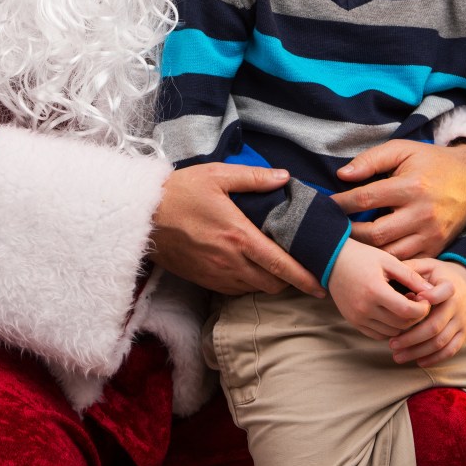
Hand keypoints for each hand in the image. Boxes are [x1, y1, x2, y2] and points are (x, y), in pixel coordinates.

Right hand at [149, 163, 323, 297]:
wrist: (143, 216)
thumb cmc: (181, 191)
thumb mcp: (217, 175)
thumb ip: (254, 179)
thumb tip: (284, 178)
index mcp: (239, 235)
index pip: (280, 264)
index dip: (304, 277)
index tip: (322, 284)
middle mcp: (230, 261)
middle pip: (272, 283)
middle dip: (290, 280)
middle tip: (301, 268)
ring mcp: (216, 274)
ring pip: (255, 289)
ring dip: (269, 281)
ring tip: (277, 267)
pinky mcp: (204, 280)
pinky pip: (235, 290)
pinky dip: (248, 283)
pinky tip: (249, 267)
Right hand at [327, 239, 432, 339]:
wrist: (332, 259)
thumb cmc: (362, 256)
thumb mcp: (388, 260)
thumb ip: (411, 276)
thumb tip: (433, 291)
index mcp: (375, 290)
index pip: (407, 311)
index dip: (422, 309)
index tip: (425, 299)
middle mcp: (364, 308)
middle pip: (401, 324)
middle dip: (415, 317)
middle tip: (417, 303)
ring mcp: (357, 317)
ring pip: (391, 333)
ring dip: (402, 324)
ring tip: (404, 306)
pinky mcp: (353, 322)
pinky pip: (378, 335)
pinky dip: (389, 328)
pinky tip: (391, 313)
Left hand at [331, 140, 465, 258]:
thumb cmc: (431, 161)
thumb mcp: (402, 149)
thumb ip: (371, 160)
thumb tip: (342, 175)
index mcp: (411, 186)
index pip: (366, 199)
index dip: (342, 204)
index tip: (327, 205)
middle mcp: (422, 214)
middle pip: (375, 233)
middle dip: (350, 233)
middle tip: (334, 230)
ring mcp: (431, 235)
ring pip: (390, 254)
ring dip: (367, 252)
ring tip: (349, 244)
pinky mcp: (437, 248)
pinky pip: (408, 263)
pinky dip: (388, 263)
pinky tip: (373, 256)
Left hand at [388, 259, 465, 365]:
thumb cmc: (441, 274)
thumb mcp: (429, 265)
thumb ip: (411, 269)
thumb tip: (388, 272)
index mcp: (449, 286)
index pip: (441, 293)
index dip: (426, 299)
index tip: (404, 305)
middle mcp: (457, 306)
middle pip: (435, 326)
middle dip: (411, 338)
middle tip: (391, 344)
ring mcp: (462, 322)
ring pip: (441, 342)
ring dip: (418, 351)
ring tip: (398, 356)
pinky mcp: (464, 333)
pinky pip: (451, 350)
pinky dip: (434, 358)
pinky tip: (418, 361)